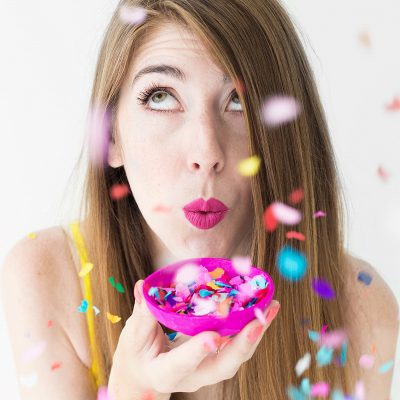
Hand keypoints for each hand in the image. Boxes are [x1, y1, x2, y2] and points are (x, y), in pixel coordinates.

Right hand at [108, 280, 279, 398]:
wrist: (146, 374)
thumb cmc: (137, 355)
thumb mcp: (133, 337)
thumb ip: (141, 313)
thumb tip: (143, 287)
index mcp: (166, 373)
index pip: (182, 365)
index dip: (196, 352)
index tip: (212, 337)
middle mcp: (193, 376)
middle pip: (222, 366)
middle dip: (243, 344)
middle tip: (259, 320)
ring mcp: (208, 368)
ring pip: (236, 356)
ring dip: (256, 332)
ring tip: (271, 307)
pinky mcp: (217, 357)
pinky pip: (237, 344)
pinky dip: (251, 327)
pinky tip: (262, 307)